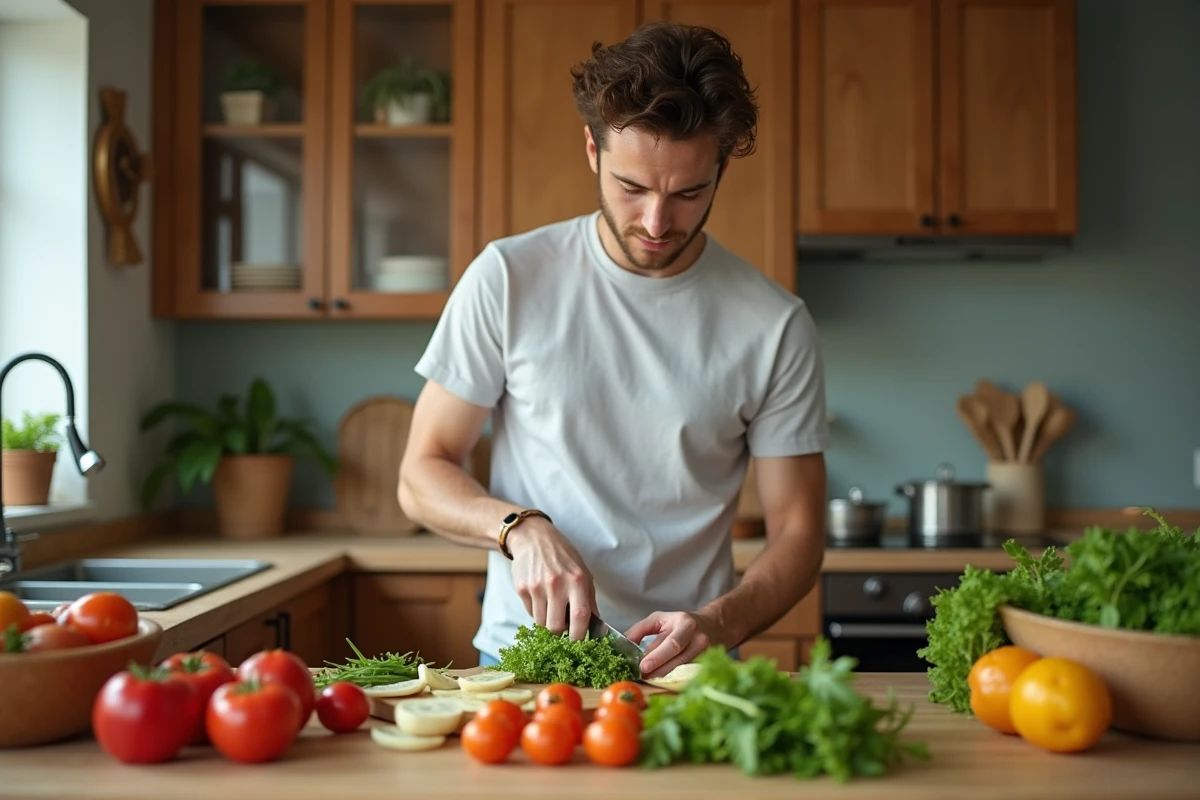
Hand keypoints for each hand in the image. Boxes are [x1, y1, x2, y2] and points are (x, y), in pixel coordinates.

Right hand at [508, 518, 596, 640]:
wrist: (533, 538)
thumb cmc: (563, 556)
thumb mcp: (583, 573)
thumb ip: (589, 600)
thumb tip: (597, 628)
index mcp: (576, 580)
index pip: (580, 616)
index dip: (580, 635)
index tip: (579, 640)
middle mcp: (556, 584)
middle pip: (556, 626)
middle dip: (560, 632)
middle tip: (563, 626)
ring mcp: (536, 587)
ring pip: (541, 623)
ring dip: (548, 621)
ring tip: (552, 607)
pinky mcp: (521, 588)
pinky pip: (530, 613)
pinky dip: (537, 611)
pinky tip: (541, 597)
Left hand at [626, 611, 725, 678]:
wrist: (712, 626)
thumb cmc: (680, 623)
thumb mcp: (659, 619)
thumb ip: (640, 630)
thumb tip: (624, 643)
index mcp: (685, 624)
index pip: (670, 643)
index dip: (655, 656)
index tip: (641, 666)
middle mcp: (698, 638)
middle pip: (678, 658)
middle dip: (659, 669)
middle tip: (643, 676)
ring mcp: (706, 653)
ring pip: (683, 669)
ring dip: (664, 676)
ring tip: (649, 679)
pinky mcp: (707, 664)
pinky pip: (688, 674)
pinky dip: (674, 679)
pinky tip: (662, 681)